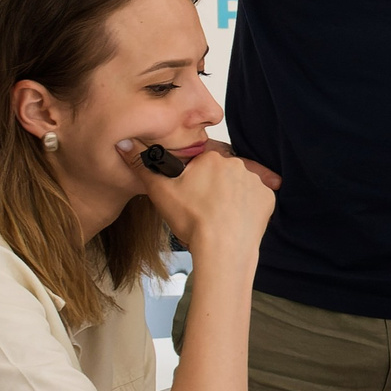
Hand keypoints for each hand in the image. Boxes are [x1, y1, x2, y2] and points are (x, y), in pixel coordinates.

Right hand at [121, 140, 272, 257]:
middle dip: (210, 186)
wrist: (222, 249)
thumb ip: (142, 164)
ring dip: (229, 197)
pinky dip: (246, 209)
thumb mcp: (160, 191)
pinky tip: (233, 221)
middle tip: (200, 208)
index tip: (187, 193)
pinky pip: (255, 200)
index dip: (191, 178)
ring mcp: (255, 182)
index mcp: (212, 157)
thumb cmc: (192, 219)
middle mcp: (237, 164)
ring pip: (238, 186)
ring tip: (216, 217)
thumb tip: (122, 142)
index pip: (199, 161)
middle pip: (220, 173)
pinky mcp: (267, 200)